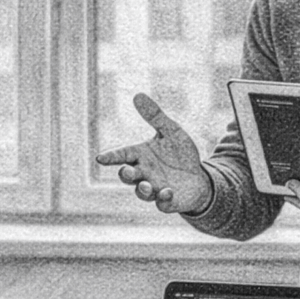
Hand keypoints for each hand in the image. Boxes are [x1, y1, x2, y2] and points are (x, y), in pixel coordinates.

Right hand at [93, 93, 212, 214]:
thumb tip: (137, 95)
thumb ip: (155, 116)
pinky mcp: (167, 201)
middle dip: (125, 174)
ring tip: (148, 186)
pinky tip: (169, 192)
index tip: (100, 158)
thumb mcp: (171, 131)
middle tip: (127, 171)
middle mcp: (144, 173)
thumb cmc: (180, 154)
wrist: (199, 177)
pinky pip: (162, 204)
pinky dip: (163, 200)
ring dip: (143, 190)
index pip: (122, 155)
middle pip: (128, 175)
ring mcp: (154, 189)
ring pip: (142, 192)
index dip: (110, 157)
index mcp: (141, 155)